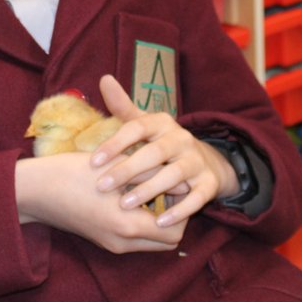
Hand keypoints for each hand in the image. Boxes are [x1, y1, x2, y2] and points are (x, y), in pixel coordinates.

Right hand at [15, 153, 185, 252]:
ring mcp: (111, 244)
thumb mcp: (117, 166)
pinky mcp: (102, 240)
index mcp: (127, 226)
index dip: (182, 210)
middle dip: (173, 218)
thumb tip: (184, 183)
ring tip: (151, 189)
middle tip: (167, 189)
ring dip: (157, 220)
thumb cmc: (72, 173)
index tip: (176, 186)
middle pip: (166, 242)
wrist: (34, 191)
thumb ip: (153, 173)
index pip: (175, 232)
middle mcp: (121, 243)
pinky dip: (142, 222)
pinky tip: (133, 195)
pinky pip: (134, 238)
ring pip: (151, 241)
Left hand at [90, 75, 239, 227]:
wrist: (207, 162)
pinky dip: (180, 211)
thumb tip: (104, 78)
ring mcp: (197, 161)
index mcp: (162, 123)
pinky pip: (196, 198)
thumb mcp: (145, 125)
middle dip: (127, 170)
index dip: (115, 143)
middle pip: (154, 153)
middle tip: (102, 186)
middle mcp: (181, 139)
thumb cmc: (162, 144)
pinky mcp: (209, 183)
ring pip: (173, 175)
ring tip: (125, 205)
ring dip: (149, 190)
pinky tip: (160, 222)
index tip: (93, 161)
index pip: (137, 128)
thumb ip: (123, 106)